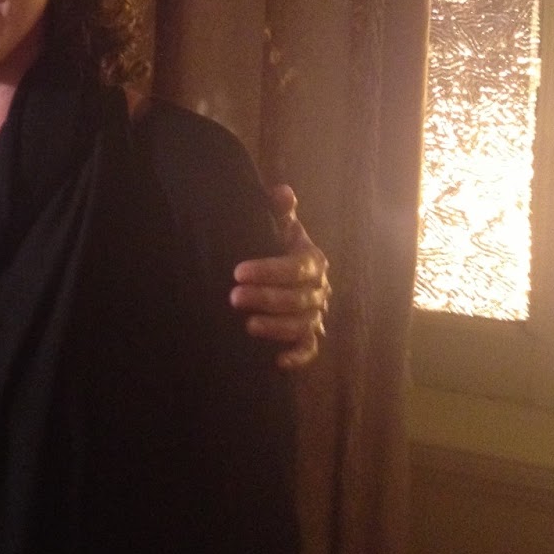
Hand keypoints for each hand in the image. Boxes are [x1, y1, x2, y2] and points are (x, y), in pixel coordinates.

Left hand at [230, 184, 330, 368]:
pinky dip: (298, 357)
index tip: (238, 272)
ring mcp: (315, 314)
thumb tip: (282, 191)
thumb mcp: (275, 225)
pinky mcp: (308, 335)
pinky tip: (278, 362)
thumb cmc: (273, 244)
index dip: (269, 270)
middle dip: (267, 299)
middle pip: (299, 298)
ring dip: (277, 327)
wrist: (277, 271)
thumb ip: (278, 209)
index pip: (297, 267)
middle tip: (234, 297)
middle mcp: (319, 289)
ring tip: (248, 325)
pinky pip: (310, 349)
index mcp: (313, 261)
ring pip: (304, 325)